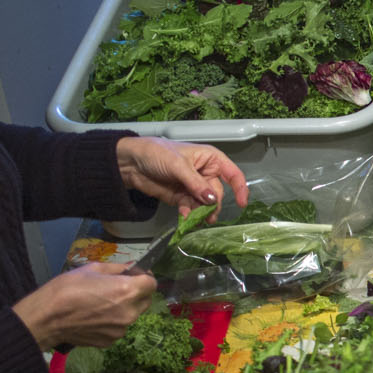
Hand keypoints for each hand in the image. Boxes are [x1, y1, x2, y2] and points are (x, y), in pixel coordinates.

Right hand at [13, 261, 158, 349]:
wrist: (46, 318)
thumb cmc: (67, 289)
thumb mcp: (92, 269)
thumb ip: (117, 269)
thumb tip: (131, 267)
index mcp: (128, 291)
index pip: (151, 283)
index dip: (144, 276)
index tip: (133, 275)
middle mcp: (130, 312)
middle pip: (145, 300)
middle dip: (136, 292)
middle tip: (117, 287)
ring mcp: (121, 329)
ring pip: (131, 315)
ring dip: (123, 308)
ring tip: (100, 303)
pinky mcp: (110, 341)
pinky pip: (118, 328)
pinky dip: (112, 321)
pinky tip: (94, 317)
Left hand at [116, 137, 248, 215]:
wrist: (130, 163)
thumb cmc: (157, 153)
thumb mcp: (178, 165)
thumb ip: (196, 183)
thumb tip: (213, 200)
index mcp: (211, 159)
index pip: (233, 174)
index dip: (240, 188)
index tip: (241, 204)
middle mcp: (206, 173)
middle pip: (218, 193)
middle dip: (213, 205)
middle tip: (207, 215)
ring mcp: (194, 187)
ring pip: (205, 204)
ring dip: (201, 213)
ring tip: (195, 220)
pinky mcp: (182, 198)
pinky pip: (192, 209)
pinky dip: (190, 215)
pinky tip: (184, 218)